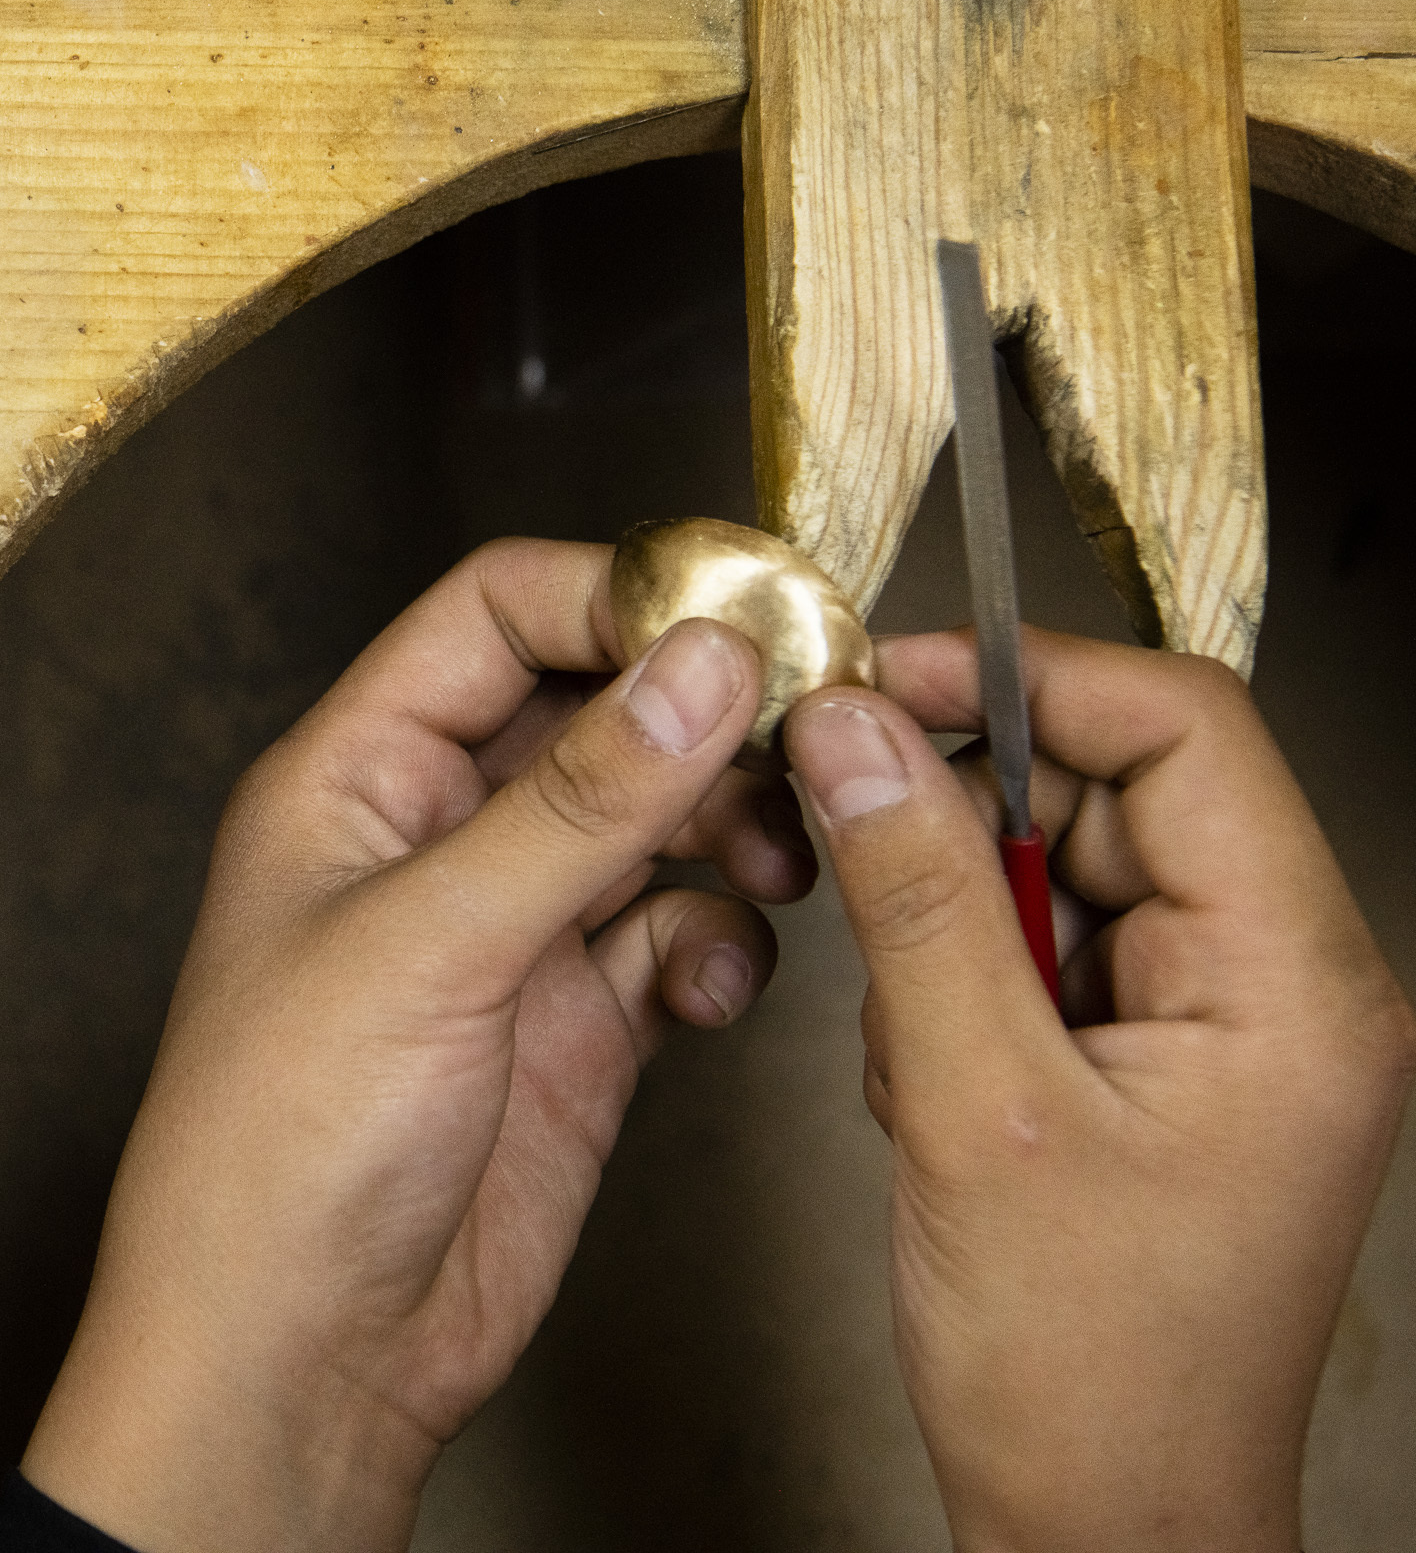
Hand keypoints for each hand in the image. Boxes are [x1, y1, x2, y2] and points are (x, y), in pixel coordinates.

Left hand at [21, 538, 814, 1550]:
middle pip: (596, 708)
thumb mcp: (426, 946)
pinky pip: (679, 935)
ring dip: (730, 826)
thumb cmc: (276, 1152)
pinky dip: (719, 946)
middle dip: (702, 712)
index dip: (617, 596)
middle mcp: (434, 837)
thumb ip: (574, 805)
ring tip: (772, 861)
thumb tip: (695, 666)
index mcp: (353, 778)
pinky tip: (709, 990)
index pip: (493, 614)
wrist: (302, 1354)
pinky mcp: (575, 1025)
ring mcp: (509, 931)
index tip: (741, 612)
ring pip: (655, 819)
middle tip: (807, 726)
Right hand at [784, 631, 1415, 1552]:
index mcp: (1297, 982)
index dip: (1026, 681)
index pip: (1184, 730)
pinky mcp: (1163, 1062)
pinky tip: (939, 1088)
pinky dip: (964, 990)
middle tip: (852, 852)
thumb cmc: (1086, 1372)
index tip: (883, 683)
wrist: (1108, 1530)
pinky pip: (1046, 945)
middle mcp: (1286, 984)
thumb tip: (858, 730)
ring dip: (956, 923)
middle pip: (1119, 787)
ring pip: (1066, 864)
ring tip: (922, 1056)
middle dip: (971, 819)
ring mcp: (1227, 1025)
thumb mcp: (972, 1108)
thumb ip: (918, 898)